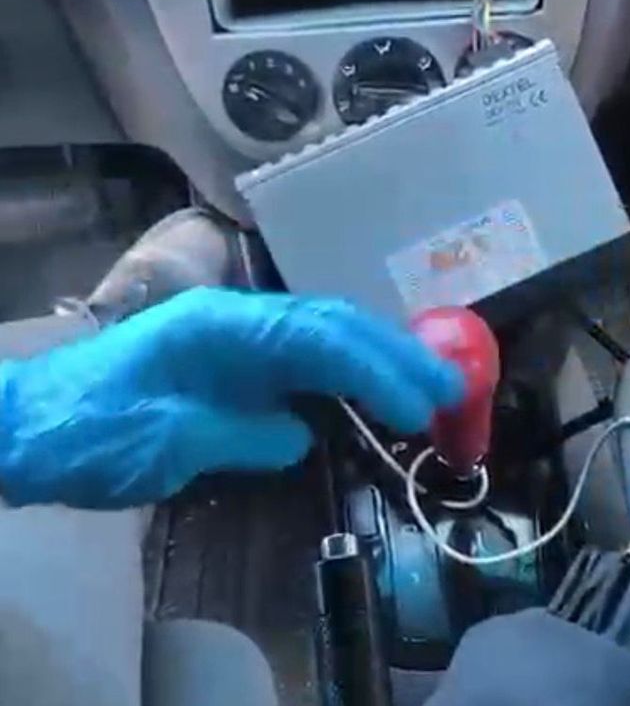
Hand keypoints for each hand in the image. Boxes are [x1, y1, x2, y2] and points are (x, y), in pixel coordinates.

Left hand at [0, 288, 461, 508]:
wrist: (27, 429)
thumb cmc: (89, 434)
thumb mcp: (168, 443)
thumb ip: (244, 434)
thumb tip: (301, 431)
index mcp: (222, 326)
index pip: (319, 338)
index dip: (378, 369)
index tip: (421, 404)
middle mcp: (236, 318)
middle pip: (333, 324)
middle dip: (397, 354)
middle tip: (454, 388)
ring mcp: (233, 336)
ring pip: (324, 336)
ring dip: (380, 360)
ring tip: (432, 389)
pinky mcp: (230, 361)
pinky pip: (304, 360)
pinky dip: (348, 374)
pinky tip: (373, 394)